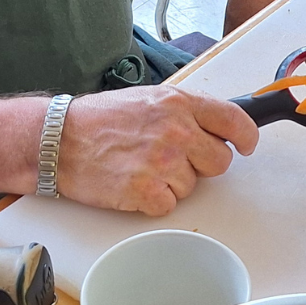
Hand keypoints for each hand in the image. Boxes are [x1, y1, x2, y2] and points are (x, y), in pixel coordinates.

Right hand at [57, 87, 257, 215]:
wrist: (58, 139)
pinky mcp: (145, 191)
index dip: (246, 137)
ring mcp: (161, 162)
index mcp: (178, 102)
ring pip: (193, 186)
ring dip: (173, 182)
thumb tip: (217, 125)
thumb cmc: (99, 119)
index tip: (245, 145)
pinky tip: (133, 183)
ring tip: (142, 166)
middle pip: (220, 161)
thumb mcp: (148, 99)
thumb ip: (184, 110)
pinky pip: (170, 205)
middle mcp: (175, 130)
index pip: (234, 120)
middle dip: (202, 164)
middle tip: (174, 158)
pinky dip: (154, 201)